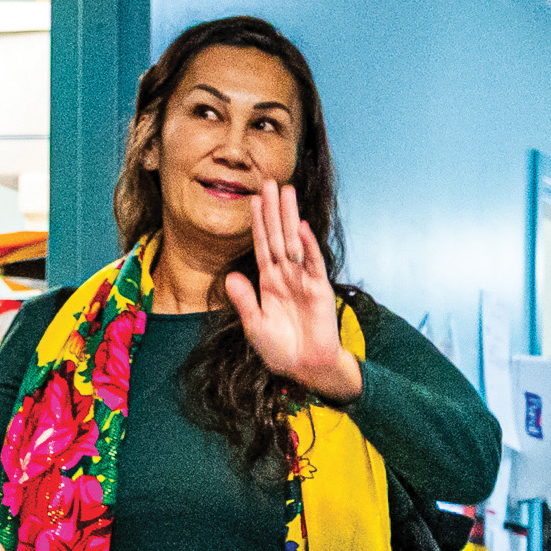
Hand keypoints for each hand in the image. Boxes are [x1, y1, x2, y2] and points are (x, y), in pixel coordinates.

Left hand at [222, 180, 362, 402]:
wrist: (305, 368)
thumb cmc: (280, 349)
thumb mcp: (254, 324)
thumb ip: (244, 300)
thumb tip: (231, 276)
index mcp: (269, 282)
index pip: (262, 245)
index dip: (258, 223)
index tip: (253, 199)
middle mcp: (286, 276)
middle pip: (278, 236)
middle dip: (274, 209)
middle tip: (272, 181)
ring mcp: (303, 280)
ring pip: (294, 242)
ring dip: (290, 217)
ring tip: (287, 192)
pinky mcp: (319, 290)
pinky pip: (312, 263)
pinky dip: (307, 245)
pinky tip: (300, 226)